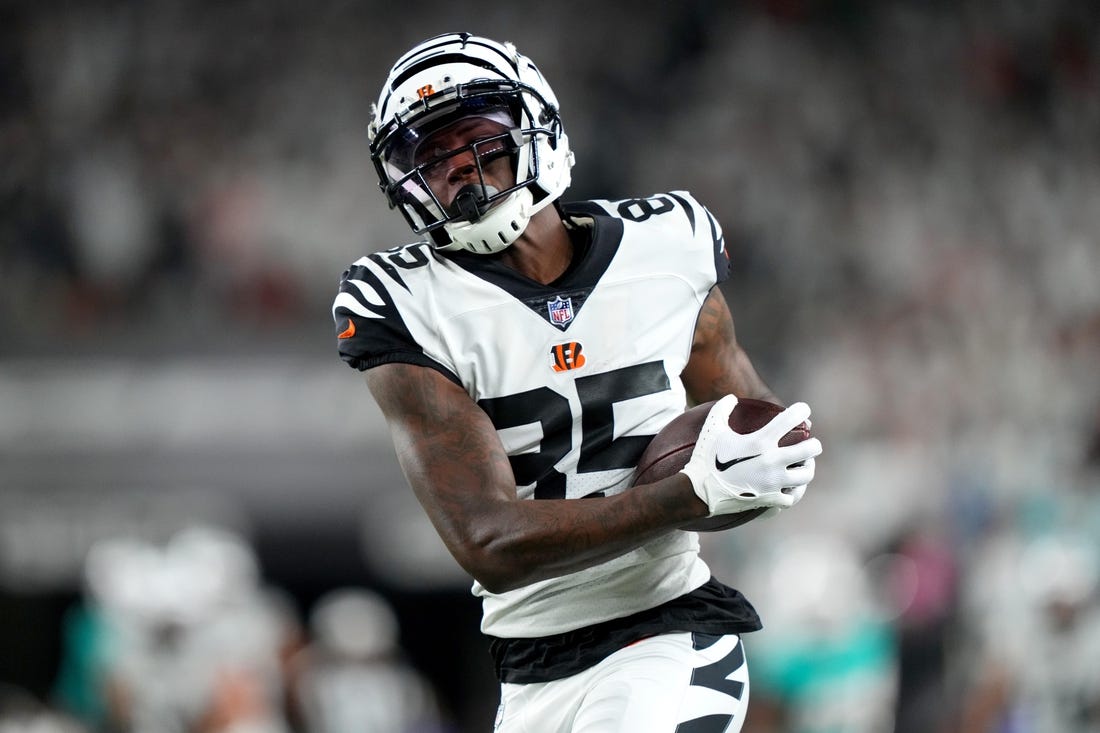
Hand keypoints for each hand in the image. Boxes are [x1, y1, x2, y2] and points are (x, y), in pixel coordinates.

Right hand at [680, 395, 821, 516]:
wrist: (699, 492)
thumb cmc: (705, 458)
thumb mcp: (712, 429)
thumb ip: (722, 409)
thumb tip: (732, 397)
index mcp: (760, 441)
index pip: (790, 419)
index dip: (801, 410)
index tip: (803, 410)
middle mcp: (772, 461)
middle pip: (810, 450)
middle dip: (813, 444)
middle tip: (811, 443)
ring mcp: (773, 482)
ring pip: (806, 475)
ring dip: (807, 468)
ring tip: (804, 465)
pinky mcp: (770, 499)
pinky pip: (791, 497)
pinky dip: (792, 492)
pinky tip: (790, 488)